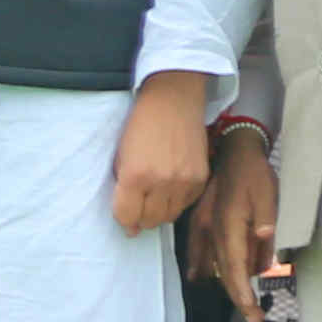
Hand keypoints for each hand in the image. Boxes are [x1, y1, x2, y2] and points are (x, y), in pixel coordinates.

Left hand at [109, 68, 211, 235]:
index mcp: (135, 174)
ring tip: (153, 198)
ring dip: (159, 213)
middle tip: (138, 209)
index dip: (124, 220)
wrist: (173, 101)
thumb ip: (122, 185)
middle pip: (150, 221)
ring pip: (169, 216)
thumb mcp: (120, 154)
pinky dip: (177, 202)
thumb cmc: (141, 124)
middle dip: (140, 219)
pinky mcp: (201, 179)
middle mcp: (161, 182)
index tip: (124, 219)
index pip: (127, 215)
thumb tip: (128, 218)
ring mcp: (184, 181)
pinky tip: (170, 189)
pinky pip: (186, 204)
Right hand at [184, 123, 275, 321]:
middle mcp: (212, 230)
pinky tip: (198, 275)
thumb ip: (264, 226)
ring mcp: (202, 225)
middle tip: (252, 316)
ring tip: (239, 302)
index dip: (242, 294)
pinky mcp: (199, 219)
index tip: (252, 314)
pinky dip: (200, 265)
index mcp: (229, 227)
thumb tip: (262, 255)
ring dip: (223, 283)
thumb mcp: (268, 198)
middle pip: (223, 271)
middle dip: (237, 295)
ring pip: (210, 263)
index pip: (236, 269)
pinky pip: (197, 249)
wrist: (233, 149)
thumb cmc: (255, 174)